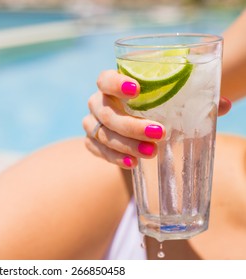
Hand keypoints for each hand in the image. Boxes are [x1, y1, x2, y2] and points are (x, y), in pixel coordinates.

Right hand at [82, 70, 231, 168]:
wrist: (138, 120)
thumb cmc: (156, 104)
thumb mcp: (172, 98)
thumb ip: (195, 98)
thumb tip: (223, 105)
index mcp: (113, 84)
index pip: (104, 79)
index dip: (116, 84)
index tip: (137, 90)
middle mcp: (98, 102)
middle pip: (105, 112)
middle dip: (131, 125)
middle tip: (159, 133)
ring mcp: (92, 123)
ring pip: (101, 134)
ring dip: (125, 144)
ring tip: (151, 153)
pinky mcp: (92, 142)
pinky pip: (96, 150)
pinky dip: (113, 157)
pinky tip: (132, 164)